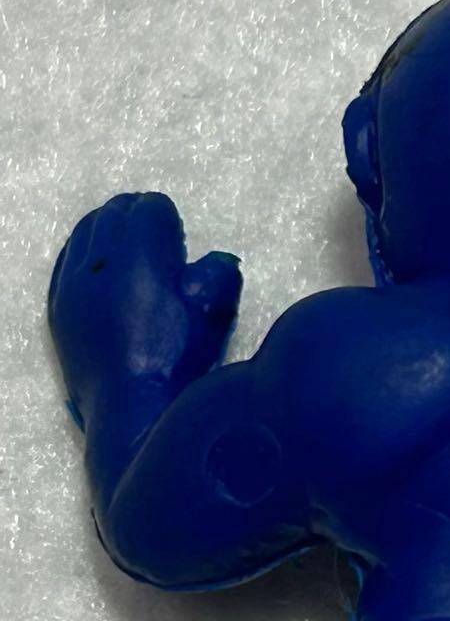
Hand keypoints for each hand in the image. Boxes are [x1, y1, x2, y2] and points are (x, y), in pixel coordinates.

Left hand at [48, 193, 241, 423]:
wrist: (134, 411)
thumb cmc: (181, 359)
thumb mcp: (217, 312)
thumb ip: (219, 273)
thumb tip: (213, 260)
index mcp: (140, 255)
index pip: (150, 209)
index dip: (170, 217)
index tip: (180, 238)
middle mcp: (99, 262)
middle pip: (114, 213)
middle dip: (137, 216)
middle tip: (159, 237)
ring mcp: (72, 285)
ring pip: (84, 233)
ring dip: (109, 230)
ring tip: (130, 248)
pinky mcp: (58, 309)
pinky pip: (65, 261)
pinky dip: (84, 252)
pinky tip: (101, 267)